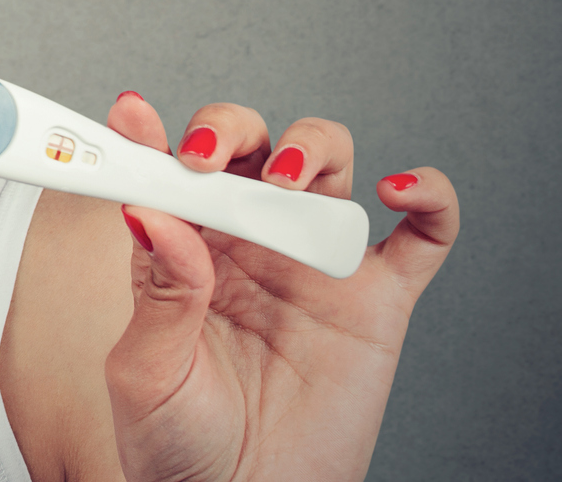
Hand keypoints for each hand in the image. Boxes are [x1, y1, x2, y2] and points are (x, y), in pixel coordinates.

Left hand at [102, 95, 458, 481]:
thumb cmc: (180, 447)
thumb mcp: (149, 372)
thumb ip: (156, 290)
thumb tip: (151, 211)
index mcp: (186, 249)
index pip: (169, 170)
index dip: (151, 133)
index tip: (131, 114)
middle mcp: (251, 242)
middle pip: (252, 145)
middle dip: (231, 129)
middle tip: (207, 157)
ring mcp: (316, 264)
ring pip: (331, 165)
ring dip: (312, 146)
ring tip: (285, 179)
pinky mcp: (378, 301)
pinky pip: (424, 236)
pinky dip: (430, 197)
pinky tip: (399, 189)